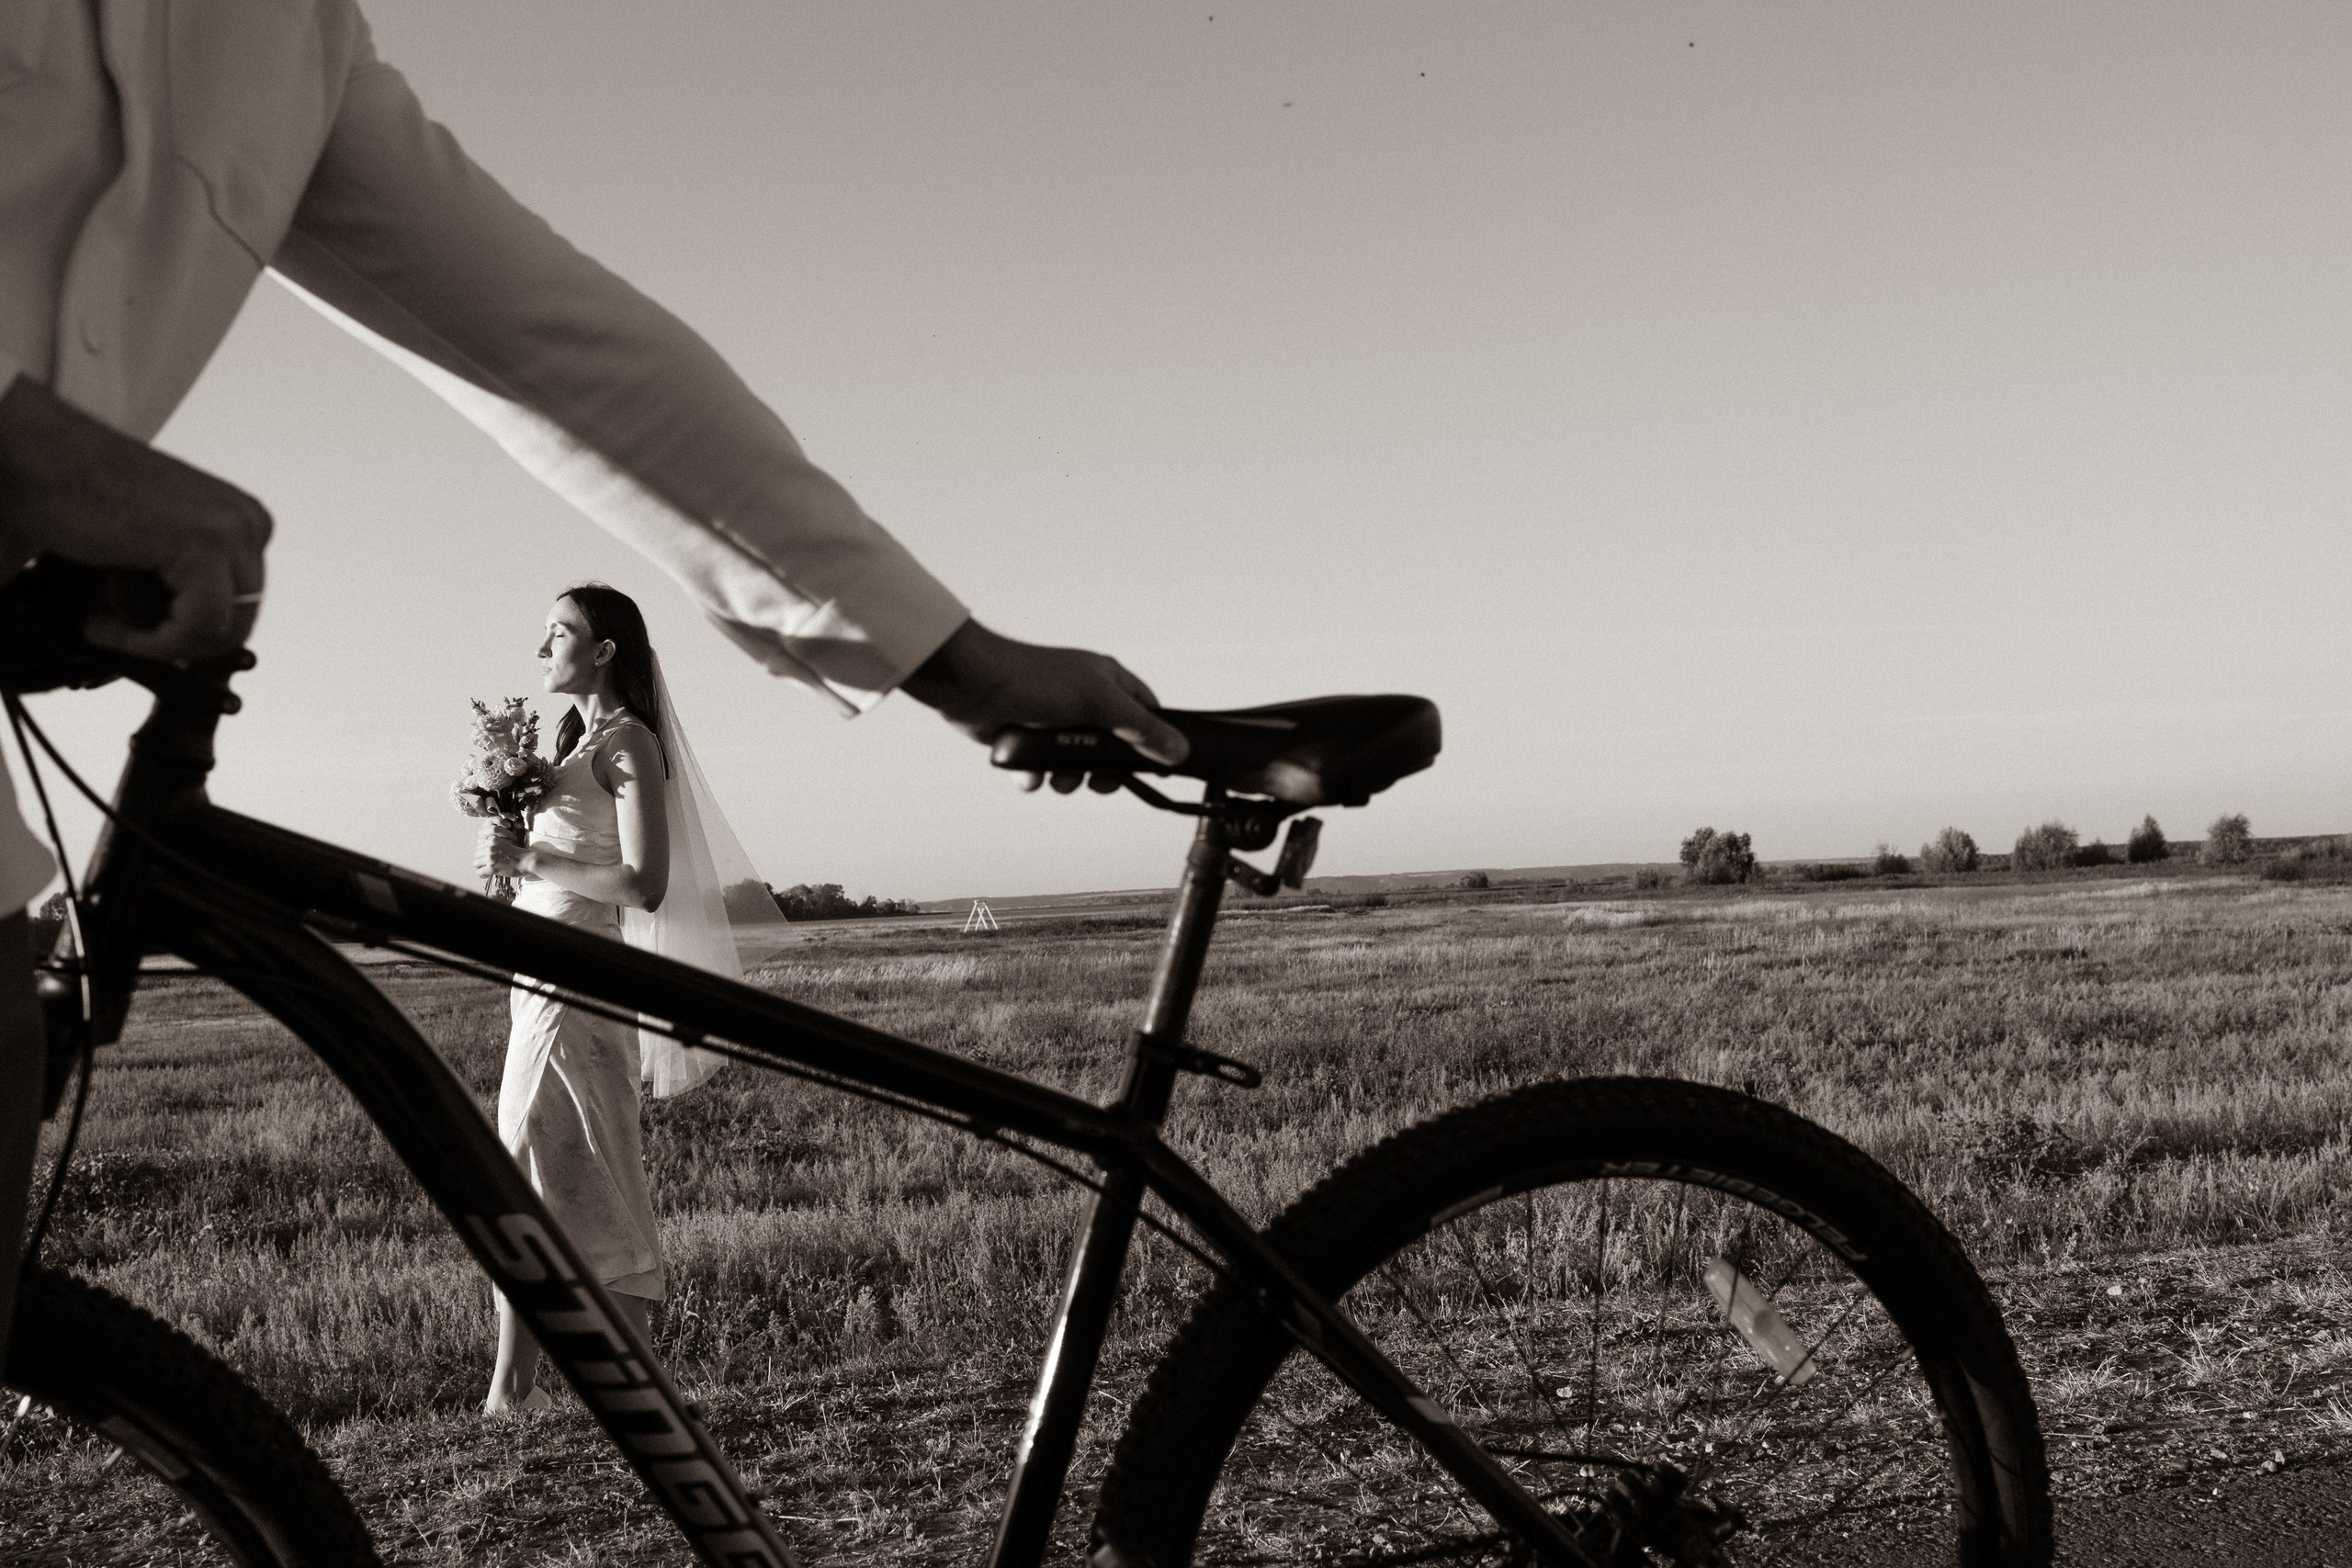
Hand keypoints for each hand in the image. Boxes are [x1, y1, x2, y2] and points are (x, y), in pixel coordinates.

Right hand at [0, 375, 270, 660]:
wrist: (31, 459)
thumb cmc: (76, 500)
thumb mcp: (148, 554)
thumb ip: (181, 591)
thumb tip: (194, 651)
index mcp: (240, 522)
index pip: (241, 609)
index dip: (185, 634)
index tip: (132, 629)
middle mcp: (248, 522)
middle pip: (239, 623)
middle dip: (174, 640)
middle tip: (114, 627)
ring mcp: (234, 530)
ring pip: (222, 632)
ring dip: (156, 642)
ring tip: (102, 620)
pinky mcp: (206, 542)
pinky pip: (201, 627)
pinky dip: (150, 642)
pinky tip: (100, 623)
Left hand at [475, 821, 529, 878]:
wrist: (529, 861)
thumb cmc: (520, 855)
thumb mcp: (506, 845)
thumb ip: (495, 847)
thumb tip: (484, 855)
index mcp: (493, 840)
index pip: (480, 847)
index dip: (484, 854)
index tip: (490, 859)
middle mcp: (490, 847)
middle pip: (476, 855)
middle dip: (481, 861)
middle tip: (488, 866)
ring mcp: (490, 857)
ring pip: (476, 863)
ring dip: (481, 868)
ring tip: (488, 871)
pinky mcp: (492, 867)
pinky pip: (479, 872)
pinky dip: (483, 875)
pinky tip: (488, 875)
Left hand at [899, 618, 1187, 793]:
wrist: (971, 684)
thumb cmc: (1034, 680)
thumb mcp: (1099, 704)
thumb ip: (1141, 729)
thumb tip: (1179, 750)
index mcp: (1107, 682)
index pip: (1147, 713)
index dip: (1152, 741)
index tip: (1154, 768)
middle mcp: (1084, 700)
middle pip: (1113, 747)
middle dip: (1104, 770)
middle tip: (1097, 782)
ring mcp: (1055, 719)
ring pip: (1076, 762)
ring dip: (1067, 777)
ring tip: (1056, 776)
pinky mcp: (1027, 736)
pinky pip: (1043, 767)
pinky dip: (1037, 775)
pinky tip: (1029, 773)